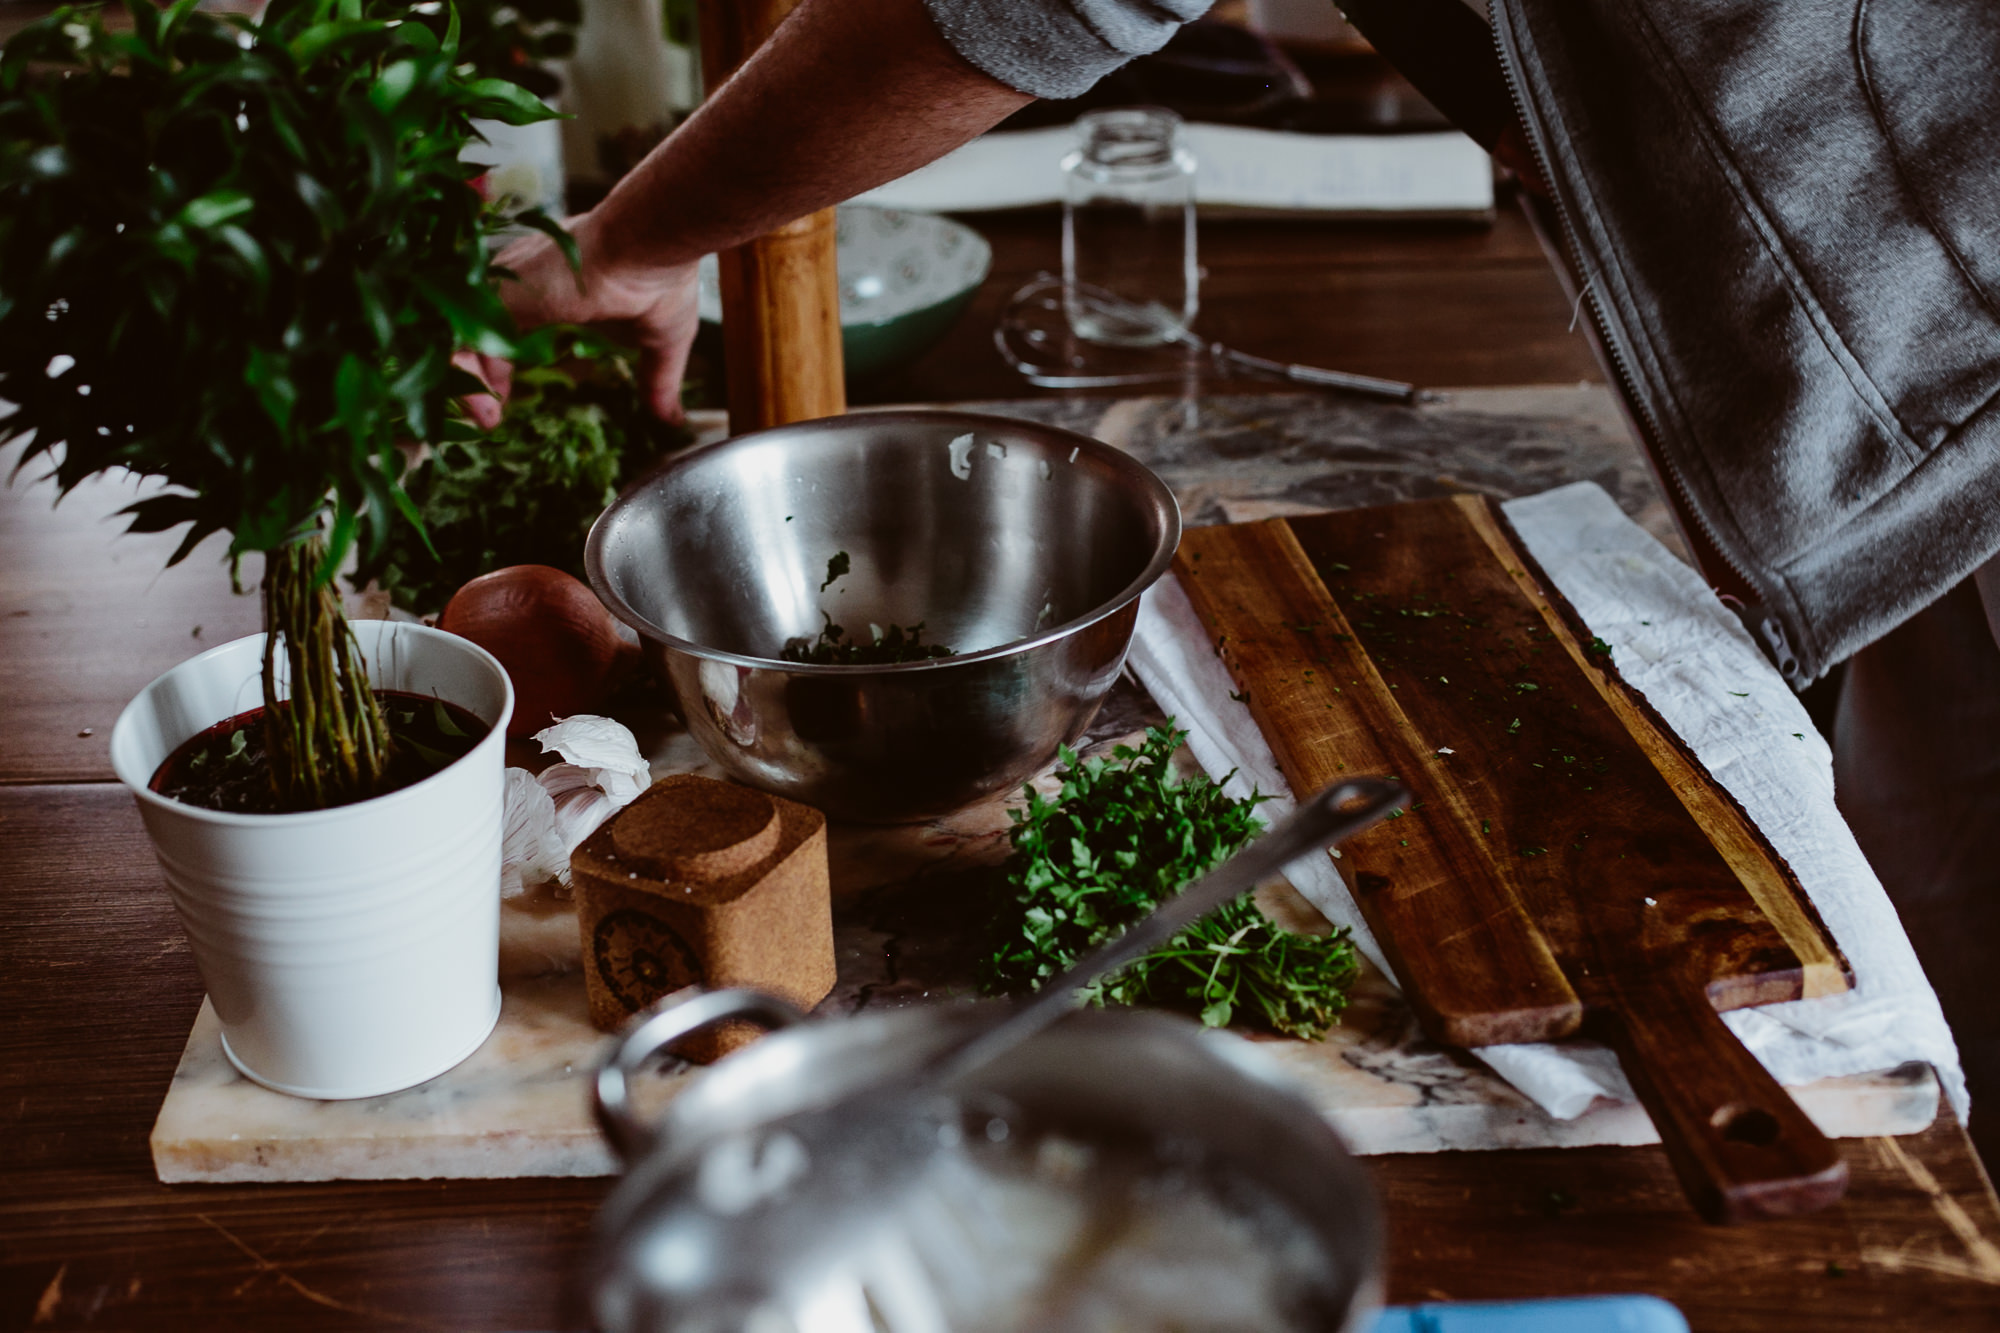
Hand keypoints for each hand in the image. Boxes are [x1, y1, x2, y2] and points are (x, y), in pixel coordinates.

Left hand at [465, 210, 701, 426]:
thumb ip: (656, 378)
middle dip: (472, 374)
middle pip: (467, 327)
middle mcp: (515, 277)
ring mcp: (501, 283)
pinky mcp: (494, 295)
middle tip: (488, 414)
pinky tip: (486, 409)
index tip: (503, 398)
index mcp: (546, 282)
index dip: (494, 362)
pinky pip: (455, 341)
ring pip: (456, 334)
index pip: (496, 322)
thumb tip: (672, 418)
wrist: (649, 242)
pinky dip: (461, 378)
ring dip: (465, 382)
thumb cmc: (659, 276)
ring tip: (488, 419)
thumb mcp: (662, 339)